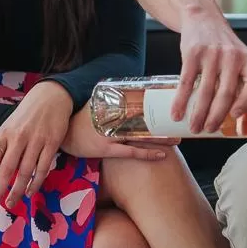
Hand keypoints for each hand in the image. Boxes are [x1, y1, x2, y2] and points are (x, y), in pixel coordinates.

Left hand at [0, 80, 71, 210]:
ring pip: (25, 171)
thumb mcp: (6, 127)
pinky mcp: (52, 142)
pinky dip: (36, 182)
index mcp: (4, 134)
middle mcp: (18, 138)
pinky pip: (43, 167)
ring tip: (11, 203)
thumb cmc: (25, 115)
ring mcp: (36, 140)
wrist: (51, 96)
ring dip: (17, 190)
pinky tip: (30, 192)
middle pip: (7, 168)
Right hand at [60, 108, 176, 162]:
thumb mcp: (97, 105)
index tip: (171, 105)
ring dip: (161, 138)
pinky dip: (147, 153)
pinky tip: (162, 154)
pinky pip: (131, 151)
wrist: (66, 135)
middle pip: (144, 119)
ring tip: (177, 139)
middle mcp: (113, 118)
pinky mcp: (107, 149)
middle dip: (163, 122)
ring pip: (141, 135)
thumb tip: (130, 93)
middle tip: (180, 123)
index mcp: (113, 105)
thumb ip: (113, 100)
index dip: (156, 104)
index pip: (139, 103)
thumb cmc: (83, 121)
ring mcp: (110, 134)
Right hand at [174, 9, 246, 135]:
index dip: (246, 102)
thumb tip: (234, 116)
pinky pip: (186, 82)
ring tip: (194, 127)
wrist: (203, 18)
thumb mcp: (239, 57)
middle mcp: (232, 56)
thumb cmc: (222, 44)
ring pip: (205, 91)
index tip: (236, 116)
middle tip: (209, 129)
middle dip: (216, 116)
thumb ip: (240, 80)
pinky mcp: (193, 53)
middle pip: (226, 93)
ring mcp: (212, 54)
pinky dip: (181, 100)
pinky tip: (177, 112)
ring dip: (198, 113)